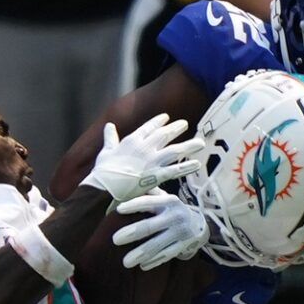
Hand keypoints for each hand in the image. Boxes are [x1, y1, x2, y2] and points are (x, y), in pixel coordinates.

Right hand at [81, 114, 206, 205]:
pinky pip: (175, 170)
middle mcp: (145, 148)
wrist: (105, 186)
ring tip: (200, 143)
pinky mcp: (156, 175)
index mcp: (132, 140)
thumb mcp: (106, 150)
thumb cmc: (103, 170)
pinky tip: (197, 164)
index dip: (158, 121)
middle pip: (164, 135)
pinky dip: (187, 167)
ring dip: (188, 146)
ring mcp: (152, 161)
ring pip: (174, 150)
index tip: (165, 117)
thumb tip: (109, 125)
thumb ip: (110, 137)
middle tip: (184, 124)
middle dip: (175, 129)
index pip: (148, 127)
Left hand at [112, 189, 209, 270]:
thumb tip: (128, 187)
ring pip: (158, 245)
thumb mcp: (164, 197)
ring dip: (141, 253)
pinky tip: (142, 266)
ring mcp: (180, 232)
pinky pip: (167, 255)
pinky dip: (154, 261)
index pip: (149, 202)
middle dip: (133, 232)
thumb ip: (149, 193)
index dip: (134, 205)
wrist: (199, 223)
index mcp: (168, 201)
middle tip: (115, 239)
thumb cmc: (172, 209)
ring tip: (125, 262)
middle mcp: (175, 216)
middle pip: (151, 226)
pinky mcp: (183, 246)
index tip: (119, 210)